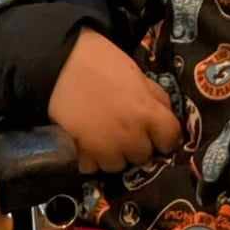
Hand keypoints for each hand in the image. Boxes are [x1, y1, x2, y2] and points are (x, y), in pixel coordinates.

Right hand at [47, 28, 181, 173]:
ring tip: (106, 138)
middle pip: (144, 156)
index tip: (159, 134)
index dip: (166, 136)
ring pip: (118, 165)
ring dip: (115, 154)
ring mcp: (104, 148)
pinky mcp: (79, 154)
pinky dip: (90, 159)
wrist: (58, 63)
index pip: (171, 139)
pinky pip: (92, 167)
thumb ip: (155, 98)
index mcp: (147, 113)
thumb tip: (166, 115)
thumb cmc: (101, 62)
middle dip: (139, 145)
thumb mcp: (137, 74)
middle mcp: (130, 136)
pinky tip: (87, 144)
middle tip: (128, 131)